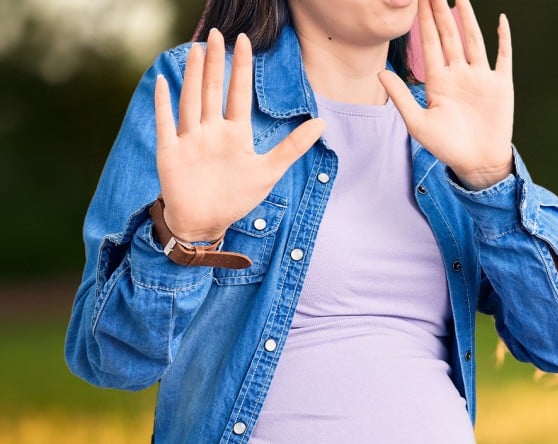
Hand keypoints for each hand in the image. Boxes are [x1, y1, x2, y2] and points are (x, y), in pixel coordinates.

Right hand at [154, 29, 324, 241]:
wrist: (205, 222)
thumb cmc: (236, 197)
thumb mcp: (269, 171)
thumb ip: (293, 147)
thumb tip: (322, 123)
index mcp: (234, 133)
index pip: (238, 93)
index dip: (241, 68)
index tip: (245, 41)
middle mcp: (211, 131)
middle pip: (213, 90)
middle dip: (216, 63)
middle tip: (217, 34)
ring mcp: (190, 139)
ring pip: (192, 101)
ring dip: (194, 77)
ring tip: (198, 51)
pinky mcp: (172, 152)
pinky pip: (167, 124)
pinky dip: (164, 104)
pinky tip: (163, 82)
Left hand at [380, 0, 513, 190]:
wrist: (477, 163)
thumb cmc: (447, 147)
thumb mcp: (418, 124)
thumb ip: (401, 97)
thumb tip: (380, 72)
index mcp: (439, 81)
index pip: (430, 43)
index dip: (424, 20)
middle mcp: (459, 74)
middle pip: (449, 35)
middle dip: (441, 11)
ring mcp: (481, 77)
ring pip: (473, 39)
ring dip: (467, 18)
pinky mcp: (501, 85)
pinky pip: (503, 56)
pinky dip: (503, 38)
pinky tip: (500, 20)